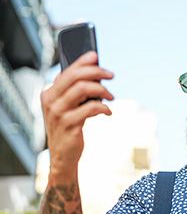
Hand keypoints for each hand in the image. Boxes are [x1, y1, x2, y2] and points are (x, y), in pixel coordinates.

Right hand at [40, 51, 113, 173]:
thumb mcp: (68, 108)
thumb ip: (75, 91)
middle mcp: (50, 100)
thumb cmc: (68, 128)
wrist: (62, 156)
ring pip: (83, 89)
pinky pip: (91, 108)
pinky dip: (103, 108)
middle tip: (111, 75)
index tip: (96, 56)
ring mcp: (59, 113)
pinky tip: (108, 112)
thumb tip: (95, 73)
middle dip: (96, 72)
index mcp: (49, 93)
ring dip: (102, 90)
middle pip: (76, 76)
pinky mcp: (69, 125)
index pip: (67, 70)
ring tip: (111, 96)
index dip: (83, 61)